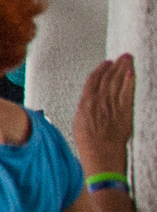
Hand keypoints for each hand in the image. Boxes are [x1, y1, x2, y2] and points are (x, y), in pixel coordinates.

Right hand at [75, 54, 135, 172]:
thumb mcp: (79, 125)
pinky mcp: (124, 112)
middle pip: (107, 78)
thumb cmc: (88, 145)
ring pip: (118, 82)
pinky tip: (132, 72)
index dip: (101, 70)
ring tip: (128, 59)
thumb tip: (88, 102)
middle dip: (116, 65)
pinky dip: (129, 81)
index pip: (93, 81)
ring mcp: (112, 106)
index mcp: (84, 104)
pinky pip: (127, 92)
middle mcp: (98, 103)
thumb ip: (85, 110)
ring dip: (124, 69)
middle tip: (123, 56)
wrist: (101, 156)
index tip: (107, 62)